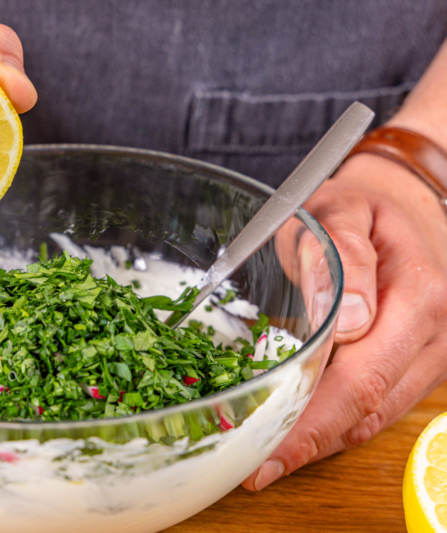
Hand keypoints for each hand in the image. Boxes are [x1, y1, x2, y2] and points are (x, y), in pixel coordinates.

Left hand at [242, 153, 446, 489]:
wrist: (400, 212)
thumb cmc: (359, 211)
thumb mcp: (340, 212)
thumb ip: (341, 256)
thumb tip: (347, 321)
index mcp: (418, 296)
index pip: (363, 377)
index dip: (314, 421)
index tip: (269, 451)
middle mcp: (433, 336)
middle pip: (369, 409)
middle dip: (309, 445)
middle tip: (256, 472)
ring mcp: (429, 356)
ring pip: (375, 418)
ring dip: (321, 444)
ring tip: (268, 464)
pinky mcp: (415, 366)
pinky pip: (377, 408)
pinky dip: (338, 428)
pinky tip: (300, 438)